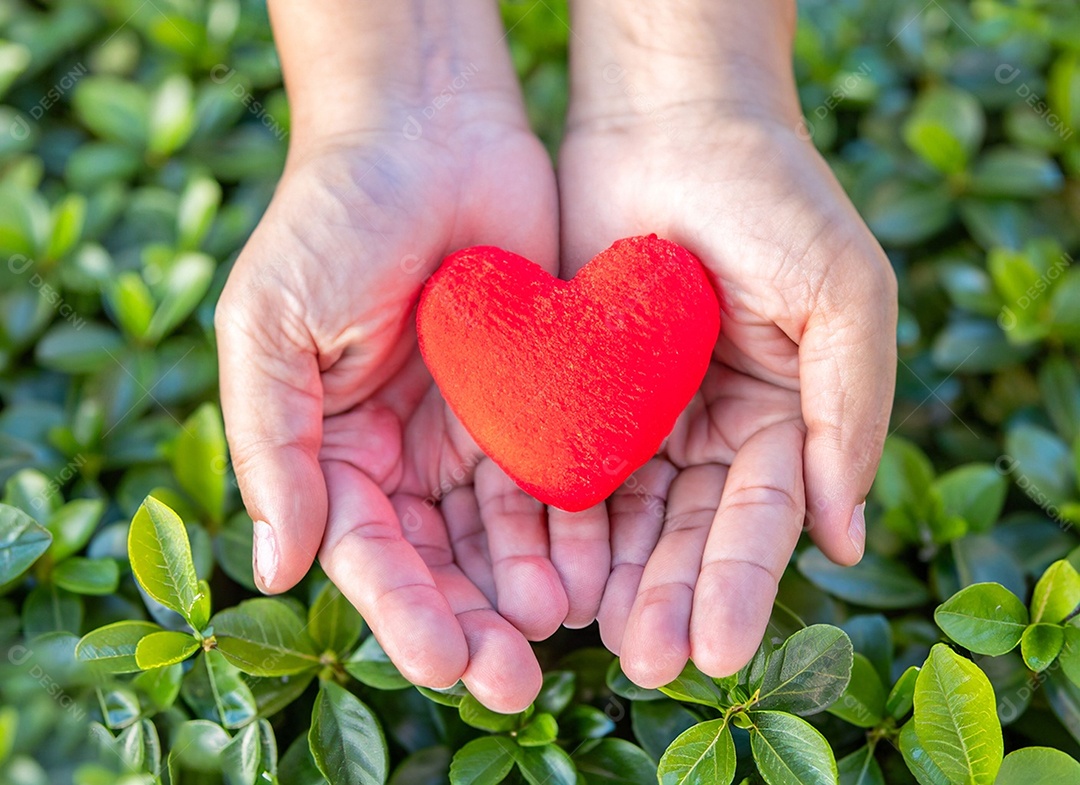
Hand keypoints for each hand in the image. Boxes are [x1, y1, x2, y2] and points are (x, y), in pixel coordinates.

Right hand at [215, 1, 569, 711]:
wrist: (428, 128)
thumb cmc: (332, 217)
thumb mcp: (271, 326)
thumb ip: (275, 445)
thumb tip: (277, 567)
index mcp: (338, 449)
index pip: (371, 552)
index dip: (403, 611)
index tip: (445, 660)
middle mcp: (410, 455)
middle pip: (444, 562)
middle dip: (476, 624)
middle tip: (516, 680)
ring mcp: (479, 431)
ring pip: (508, 535)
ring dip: (535, 586)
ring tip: (569, 626)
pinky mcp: (543, 400)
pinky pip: (562, 478)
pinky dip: (578, 526)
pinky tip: (601, 564)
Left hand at [558, 15, 896, 684]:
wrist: (668, 115)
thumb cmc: (770, 193)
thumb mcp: (842, 294)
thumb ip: (848, 412)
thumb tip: (847, 538)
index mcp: (782, 418)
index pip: (761, 519)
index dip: (740, 584)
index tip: (716, 649)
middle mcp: (710, 429)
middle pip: (687, 533)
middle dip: (667, 597)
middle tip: (643, 663)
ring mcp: (640, 414)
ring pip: (623, 514)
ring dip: (608, 576)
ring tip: (584, 635)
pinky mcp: (574, 390)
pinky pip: (563, 464)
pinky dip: (554, 517)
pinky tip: (539, 565)